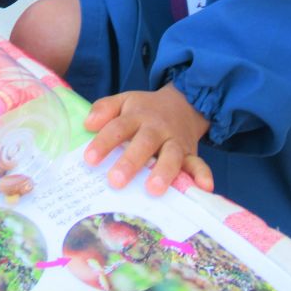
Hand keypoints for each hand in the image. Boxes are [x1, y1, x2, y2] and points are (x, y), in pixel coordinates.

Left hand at [83, 83, 213, 195]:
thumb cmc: (145, 109)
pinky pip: (198, 163)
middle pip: (144, 143)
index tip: (90, 159)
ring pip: (171, 155)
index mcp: (136, 115)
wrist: (183, 103)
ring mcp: (175, 141)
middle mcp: (156, 128)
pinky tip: (203, 187)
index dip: (104, 142)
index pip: (118, 127)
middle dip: (130, 162)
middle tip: (115, 180)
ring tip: (153, 189)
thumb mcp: (124, 101)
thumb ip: (104, 109)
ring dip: (163, 171)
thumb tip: (87, 123)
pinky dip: (202, 174)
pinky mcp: (190, 152)